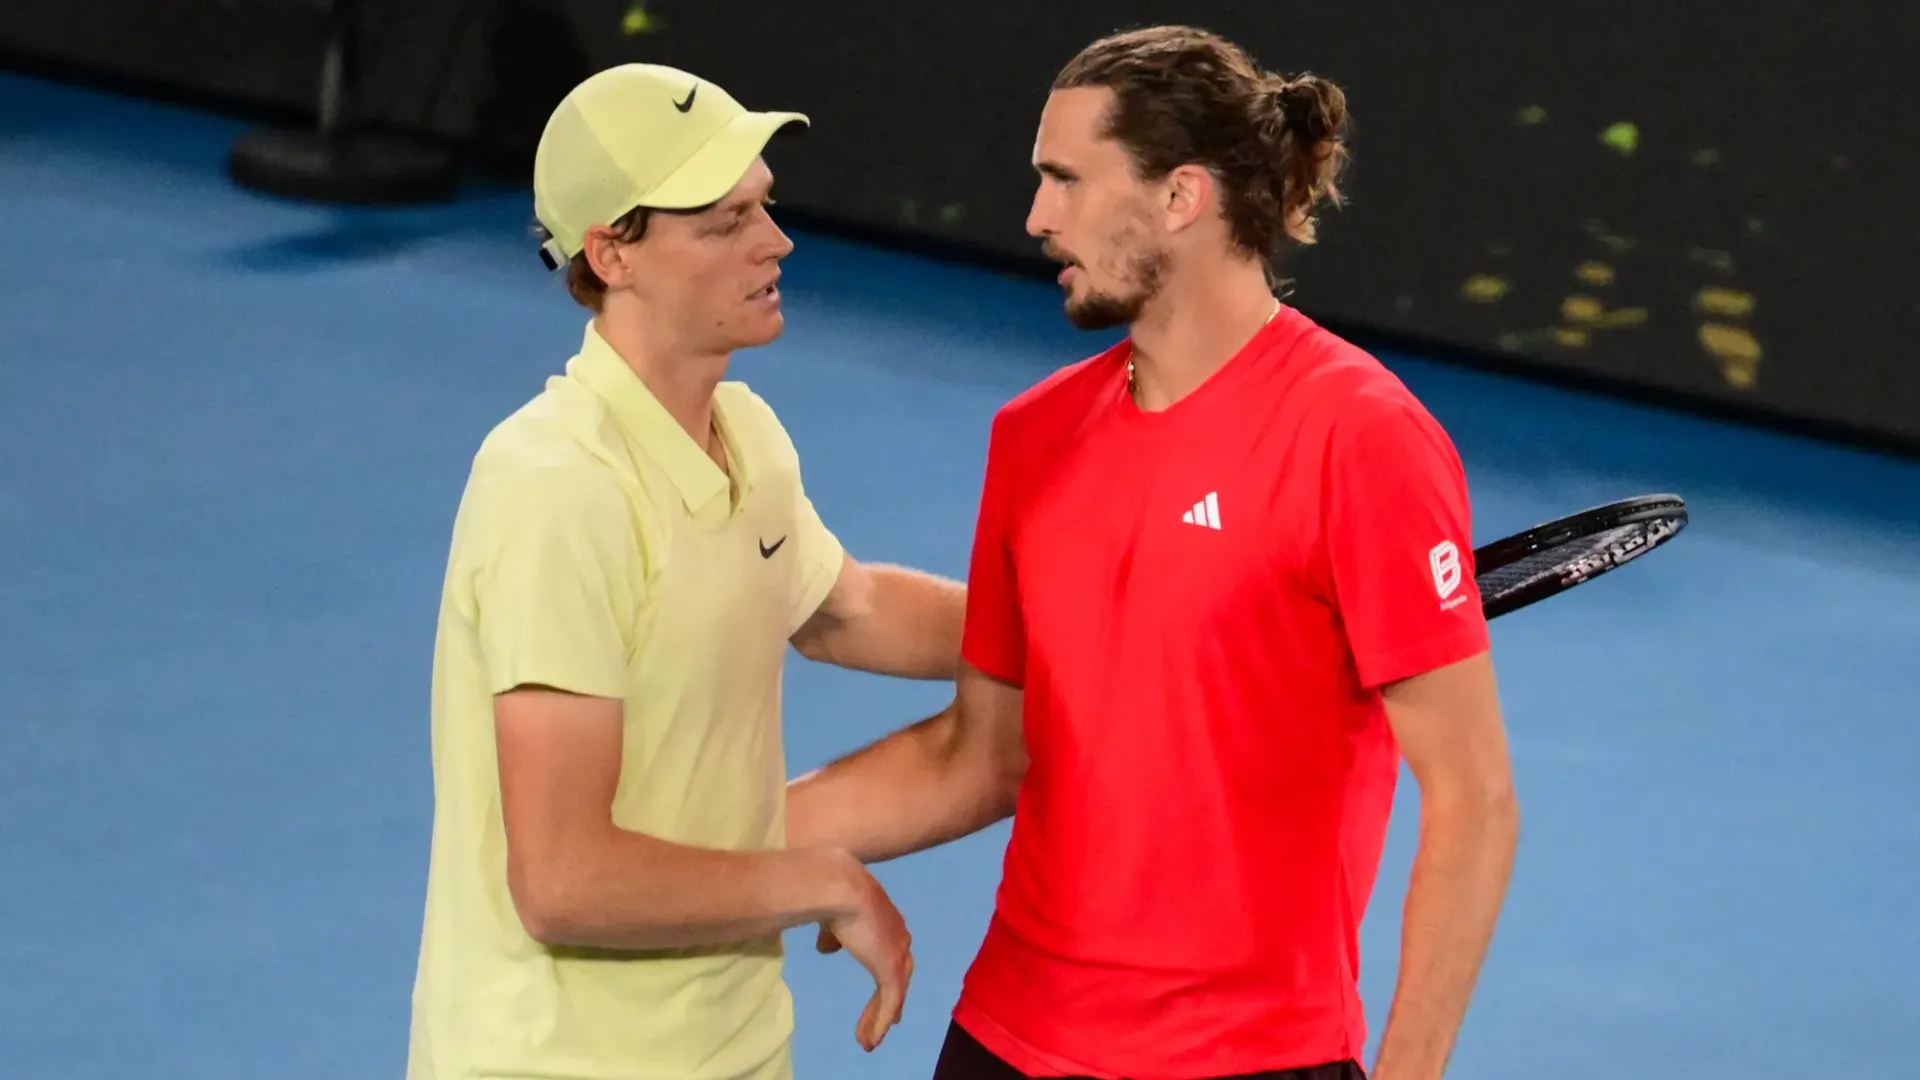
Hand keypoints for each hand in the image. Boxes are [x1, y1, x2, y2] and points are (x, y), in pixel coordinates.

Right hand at [816, 857, 913, 1051]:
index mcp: (887, 921)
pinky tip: (870, 1039)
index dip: (888, 972)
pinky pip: (889, 1003)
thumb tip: (825, 949)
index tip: (885, 990)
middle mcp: (898, 937)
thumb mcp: (832, 918)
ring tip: (868, 1039)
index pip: (891, 952)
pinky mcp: (891, 970)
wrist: (841, 889)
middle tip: (891, 1019)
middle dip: (892, 998)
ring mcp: (898, 954)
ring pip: (894, 994)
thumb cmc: (834, 895)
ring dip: (880, 1017)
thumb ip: (832, 936)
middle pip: (899, 975)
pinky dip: (880, 1022)